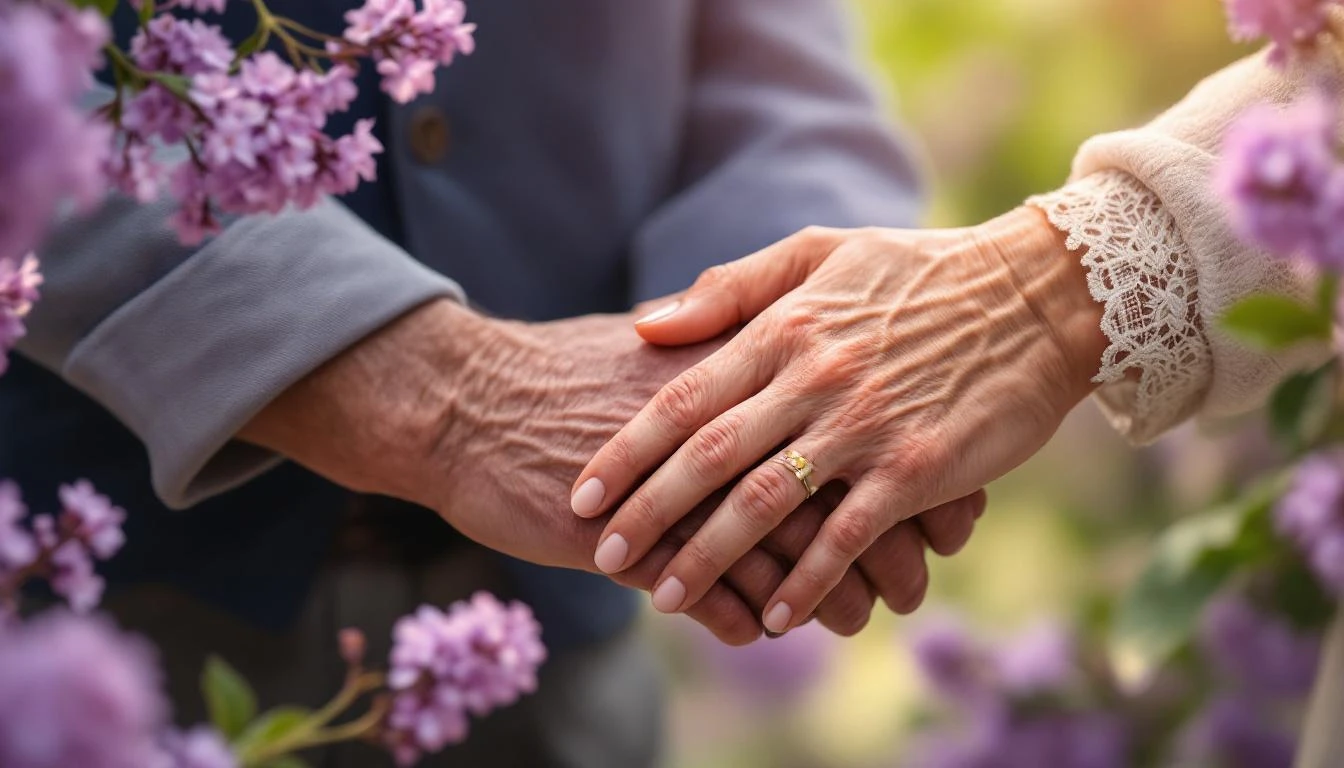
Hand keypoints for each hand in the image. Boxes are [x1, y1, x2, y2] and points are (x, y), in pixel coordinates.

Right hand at [237, 300, 975, 640]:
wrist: (468, 403)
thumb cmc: (569, 377)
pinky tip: (765, 632)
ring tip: (860, 618)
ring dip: (825, 596)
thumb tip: (792, 386)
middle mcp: (719, 433)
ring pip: (776, 555)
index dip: (895, 476)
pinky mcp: (626, 539)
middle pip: (827, 499)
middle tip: (914, 582)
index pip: (844, 432)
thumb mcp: (661, 350)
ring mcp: (673, 490)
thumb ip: (733, 361)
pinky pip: (702, 591)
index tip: (935, 512)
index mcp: (736, 379)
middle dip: (882, 548)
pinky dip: (742, 615)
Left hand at [571, 207, 1105, 632]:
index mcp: (783, 328)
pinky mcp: (916, 469)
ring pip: (767, 503)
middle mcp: (813, 379)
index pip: (682, 398)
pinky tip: (773, 614)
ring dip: (711, 555)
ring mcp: (865, 427)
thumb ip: (729, 288)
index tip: (582, 493)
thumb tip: (644, 324)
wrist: (1038, 296)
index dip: (625, 452)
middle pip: (708, 458)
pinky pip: (847, 536)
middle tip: (602, 555)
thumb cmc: (918, 274)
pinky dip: (806, 579)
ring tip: (666, 595)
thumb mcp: (819, 252)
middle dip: (648, 513)